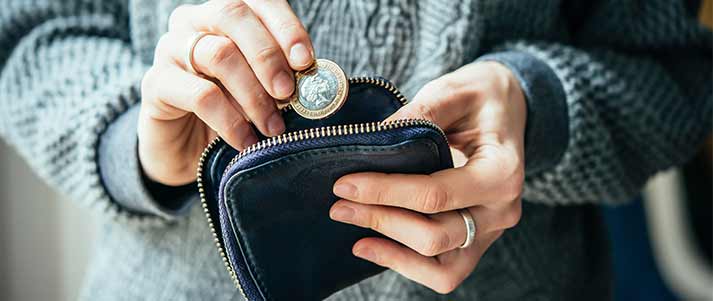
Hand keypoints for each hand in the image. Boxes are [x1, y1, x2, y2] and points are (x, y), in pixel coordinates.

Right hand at [139, 0, 313, 185]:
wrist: (186, 150)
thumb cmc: (232, 112)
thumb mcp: (262, 91)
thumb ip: (283, 77)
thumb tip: (314, 80)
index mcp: (227, 15)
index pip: (259, 1)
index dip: (286, 27)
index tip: (305, 61)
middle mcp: (195, 21)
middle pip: (233, 14)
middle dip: (268, 56)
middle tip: (288, 93)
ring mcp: (170, 48)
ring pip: (219, 54)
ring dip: (254, 94)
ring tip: (273, 126)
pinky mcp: (155, 83)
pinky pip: (199, 95)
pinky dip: (230, 120)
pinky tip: (246, 141)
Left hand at [329, 61, 526, 292]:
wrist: (508, 107)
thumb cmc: (481, 97)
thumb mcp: (454, 91)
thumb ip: (420, 114)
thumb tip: (373, 140)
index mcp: (502, 172)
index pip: (436, 194)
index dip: (385, 192)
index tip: (345, 184)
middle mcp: (501, 210)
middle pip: (435, 236)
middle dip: (381, 221)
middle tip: (340, 204)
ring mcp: (490, 231)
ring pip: (440, 267)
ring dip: (391, 250)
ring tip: (353, 230)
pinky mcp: (476, 241)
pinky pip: (443, 271)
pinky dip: (406, 263)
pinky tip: (371, 246)